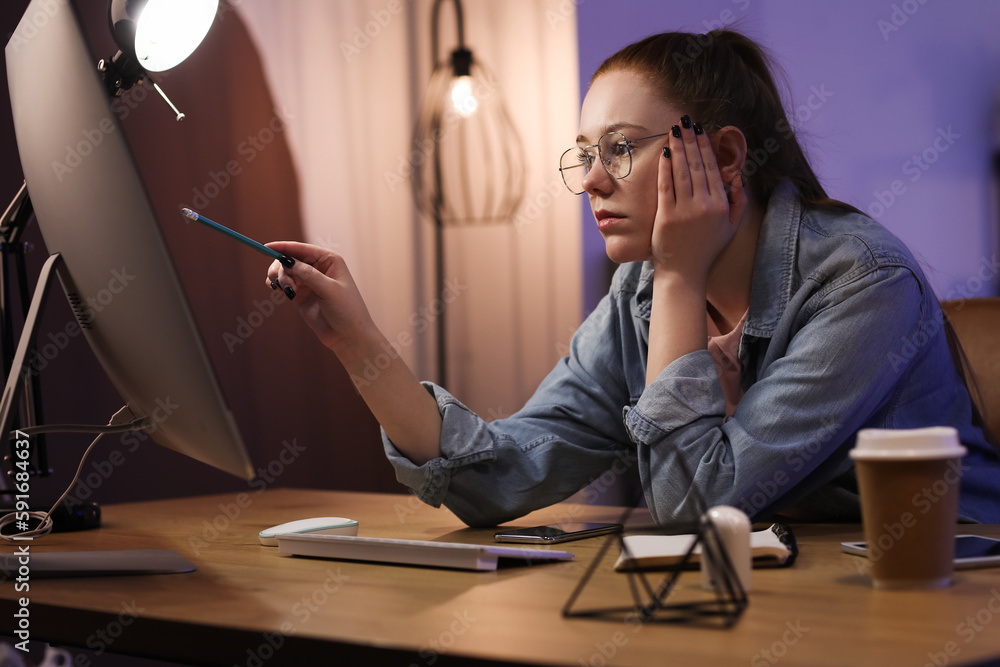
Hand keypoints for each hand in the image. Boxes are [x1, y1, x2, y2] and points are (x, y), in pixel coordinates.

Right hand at [264, 241, 374, 352]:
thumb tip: (287, 261)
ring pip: (284, 271)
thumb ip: (308, 274)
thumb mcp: (329, 289)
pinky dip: (278, 285)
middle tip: (283, 283)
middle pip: (289, 258)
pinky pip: (283, 284)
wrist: (348, 336)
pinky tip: (279, 290)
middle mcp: (317, 268)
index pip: (302, 248)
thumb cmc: (347, 310)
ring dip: (280, 278)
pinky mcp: (300, 295)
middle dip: (281, 268)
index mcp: (329, 260)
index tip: (266, 247)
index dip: (283, 247)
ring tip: (288, 292)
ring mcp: (308, 282)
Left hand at [651, 119, 747, 281]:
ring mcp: (685, 210)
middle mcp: (705, 205)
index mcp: (721, 205)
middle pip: (697, 164)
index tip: (701, 130)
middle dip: (692, 139)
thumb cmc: (707, 249)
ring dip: (678, 147)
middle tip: (686, 121)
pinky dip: (665, 167)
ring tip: (675, 129)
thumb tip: (738, 177)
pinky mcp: (666, 216)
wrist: (684, 273)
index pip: (713, 168)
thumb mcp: (731, 227)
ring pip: (682, 171)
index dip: (706, 147)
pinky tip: (664, 152)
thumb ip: (739, 202)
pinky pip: (666, 186)